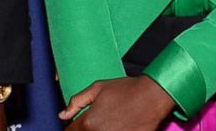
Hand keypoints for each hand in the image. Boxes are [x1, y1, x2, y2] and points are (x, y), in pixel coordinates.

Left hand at [61, 75, 177, 130]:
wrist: (152, 96)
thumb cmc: (126, 90)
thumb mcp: (97, 88)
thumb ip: (76, 102)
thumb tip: (62, 115)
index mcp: (88, 122)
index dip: (73, 126)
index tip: (78, 123)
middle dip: (86, 130)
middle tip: (99, 121)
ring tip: (109, 123)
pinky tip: (119, 126)